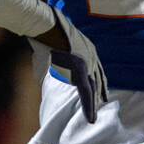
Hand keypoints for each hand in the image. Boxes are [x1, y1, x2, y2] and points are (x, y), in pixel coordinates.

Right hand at [29, 8, 108, 122]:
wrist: (46, 24)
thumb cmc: (43, 33)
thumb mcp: (47, 49)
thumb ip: (45, 65)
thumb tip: (39, 79)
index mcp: (87, 48)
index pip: (96, 68)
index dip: (98, 80)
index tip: (101, 90)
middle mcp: (91, 56)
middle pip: (98, 79)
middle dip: (100, 92)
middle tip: (103, 103)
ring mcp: (87, 64)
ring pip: (93, 89)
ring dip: (94, 105)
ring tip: (93, 117)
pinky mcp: (80, 72)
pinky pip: (86, 93)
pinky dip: (88, 107)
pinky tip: (90, 118)